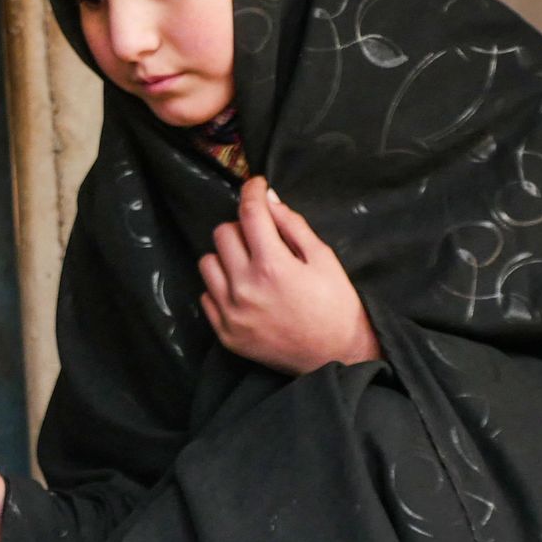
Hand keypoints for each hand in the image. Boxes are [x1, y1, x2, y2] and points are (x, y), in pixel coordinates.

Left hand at [198, 177, 382, 375]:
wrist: (335, 356)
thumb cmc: (336, 305)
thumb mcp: (323, 259)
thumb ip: (293, 226)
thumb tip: (269, 199)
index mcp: (272, 266)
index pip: (249, 213)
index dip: (251, 191)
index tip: (256, 185)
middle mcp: (244, 288)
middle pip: (222, 233)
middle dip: (242, 227)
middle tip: (261, 236)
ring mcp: (230, 312)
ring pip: (207, 262)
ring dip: (227, 256)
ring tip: (250, 265)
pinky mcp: (223, 332)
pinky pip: (206, 294)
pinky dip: (221, 287)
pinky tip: (245, 291)